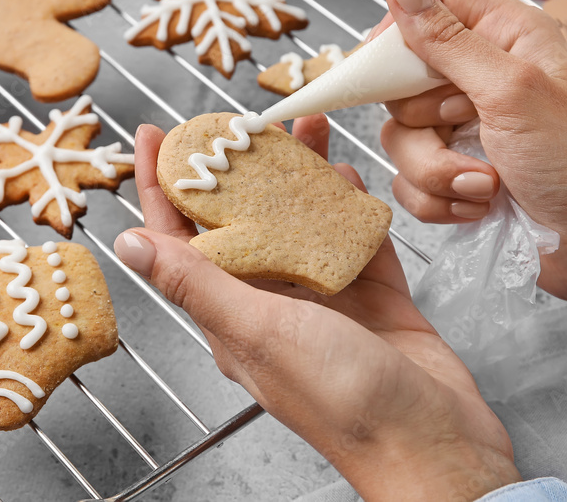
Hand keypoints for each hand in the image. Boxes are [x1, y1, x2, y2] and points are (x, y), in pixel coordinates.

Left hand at [115, 117, 520, 501]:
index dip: (162, 185)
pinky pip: (355, 240)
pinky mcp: (373, 299)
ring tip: (309, 131)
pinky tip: (350, 178)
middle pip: (245, 220)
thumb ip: (196, 284)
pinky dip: (351, 207)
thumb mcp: (258, 331)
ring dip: (302, 178)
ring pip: (302, 223)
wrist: (437, 445)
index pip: (181, 239)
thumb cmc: (344, 402)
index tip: (154, 134)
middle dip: (244, 167)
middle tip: (249, 121)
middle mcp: (272, 305)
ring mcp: (325, 302)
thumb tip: (129, 244)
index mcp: (233, 316)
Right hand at [376, 0, 566, 307]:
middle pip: (400, 75)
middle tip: (465, 125)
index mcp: (502, 35)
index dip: (404, 22)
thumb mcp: (511, 91)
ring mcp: (460, 125)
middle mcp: (476, 75)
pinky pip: (407, 179)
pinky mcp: (451, 170)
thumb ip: (449, 40)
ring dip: (436, 169)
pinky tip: (479, 202)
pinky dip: (437, 198)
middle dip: (423, 118)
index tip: (397, 63)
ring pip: (399, 135)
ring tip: (485, 183)